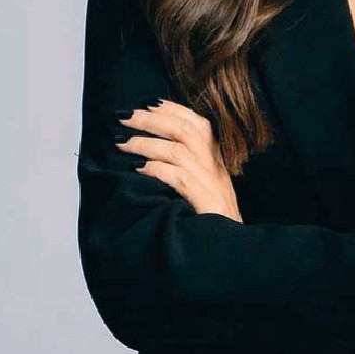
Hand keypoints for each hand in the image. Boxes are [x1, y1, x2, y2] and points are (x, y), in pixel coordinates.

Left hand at [114, 99, 242, 220]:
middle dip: (151, 119)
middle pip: (185, 129)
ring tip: (121, 142)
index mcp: (216, 159)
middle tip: (124, 116)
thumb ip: (187, 166)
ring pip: (179, 149)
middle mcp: (216, 166)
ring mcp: (212, 183)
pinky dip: (156, 169)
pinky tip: (137, 168)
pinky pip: (178, 177)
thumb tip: (153, 147)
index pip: (198, 122)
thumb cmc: (211, 220)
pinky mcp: (205, 201)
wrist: (234, 251)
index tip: (147, 102)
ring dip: (146, 142)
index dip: (172, 109)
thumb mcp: (204, 187)